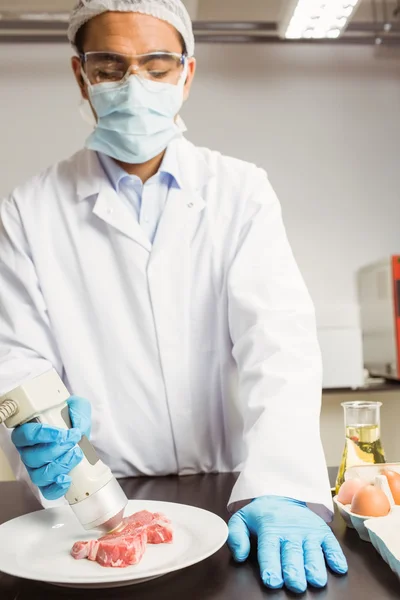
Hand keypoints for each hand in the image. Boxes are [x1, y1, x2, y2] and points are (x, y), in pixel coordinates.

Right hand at [12, 396, 90, 500]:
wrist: (80, 434)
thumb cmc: (72, 418)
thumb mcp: (76, 407)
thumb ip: (77, 410)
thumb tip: (78, 428)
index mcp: (29, 432)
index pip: (24, 435)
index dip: (40, 435)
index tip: (60, 433)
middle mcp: (28, 452)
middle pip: (32, 457)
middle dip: (56, 450)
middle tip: (73, 440)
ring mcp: (36, 469)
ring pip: (39, 475)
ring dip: (59, 466)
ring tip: (76, 455)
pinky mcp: (48, 482)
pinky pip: (46, 491)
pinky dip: (57, 488)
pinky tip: (68, 479)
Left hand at [228, 496, 347, 593]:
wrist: (282, 496)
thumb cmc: (262, 515)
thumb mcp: (242, 519)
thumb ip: (236, 536)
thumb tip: (239, 555)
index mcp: (269, 529)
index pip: (269, 549)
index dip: (271, 565)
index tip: (272, 580)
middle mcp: (290, 531)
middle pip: (292, 553)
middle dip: (294, 569)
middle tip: (296, 584)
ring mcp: (308, 531)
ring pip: (312, 551)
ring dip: (315, 565)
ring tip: (316, 580)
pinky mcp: (322, 532)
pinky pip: (331, 544)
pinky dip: (336, 555)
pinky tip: (339, 567)